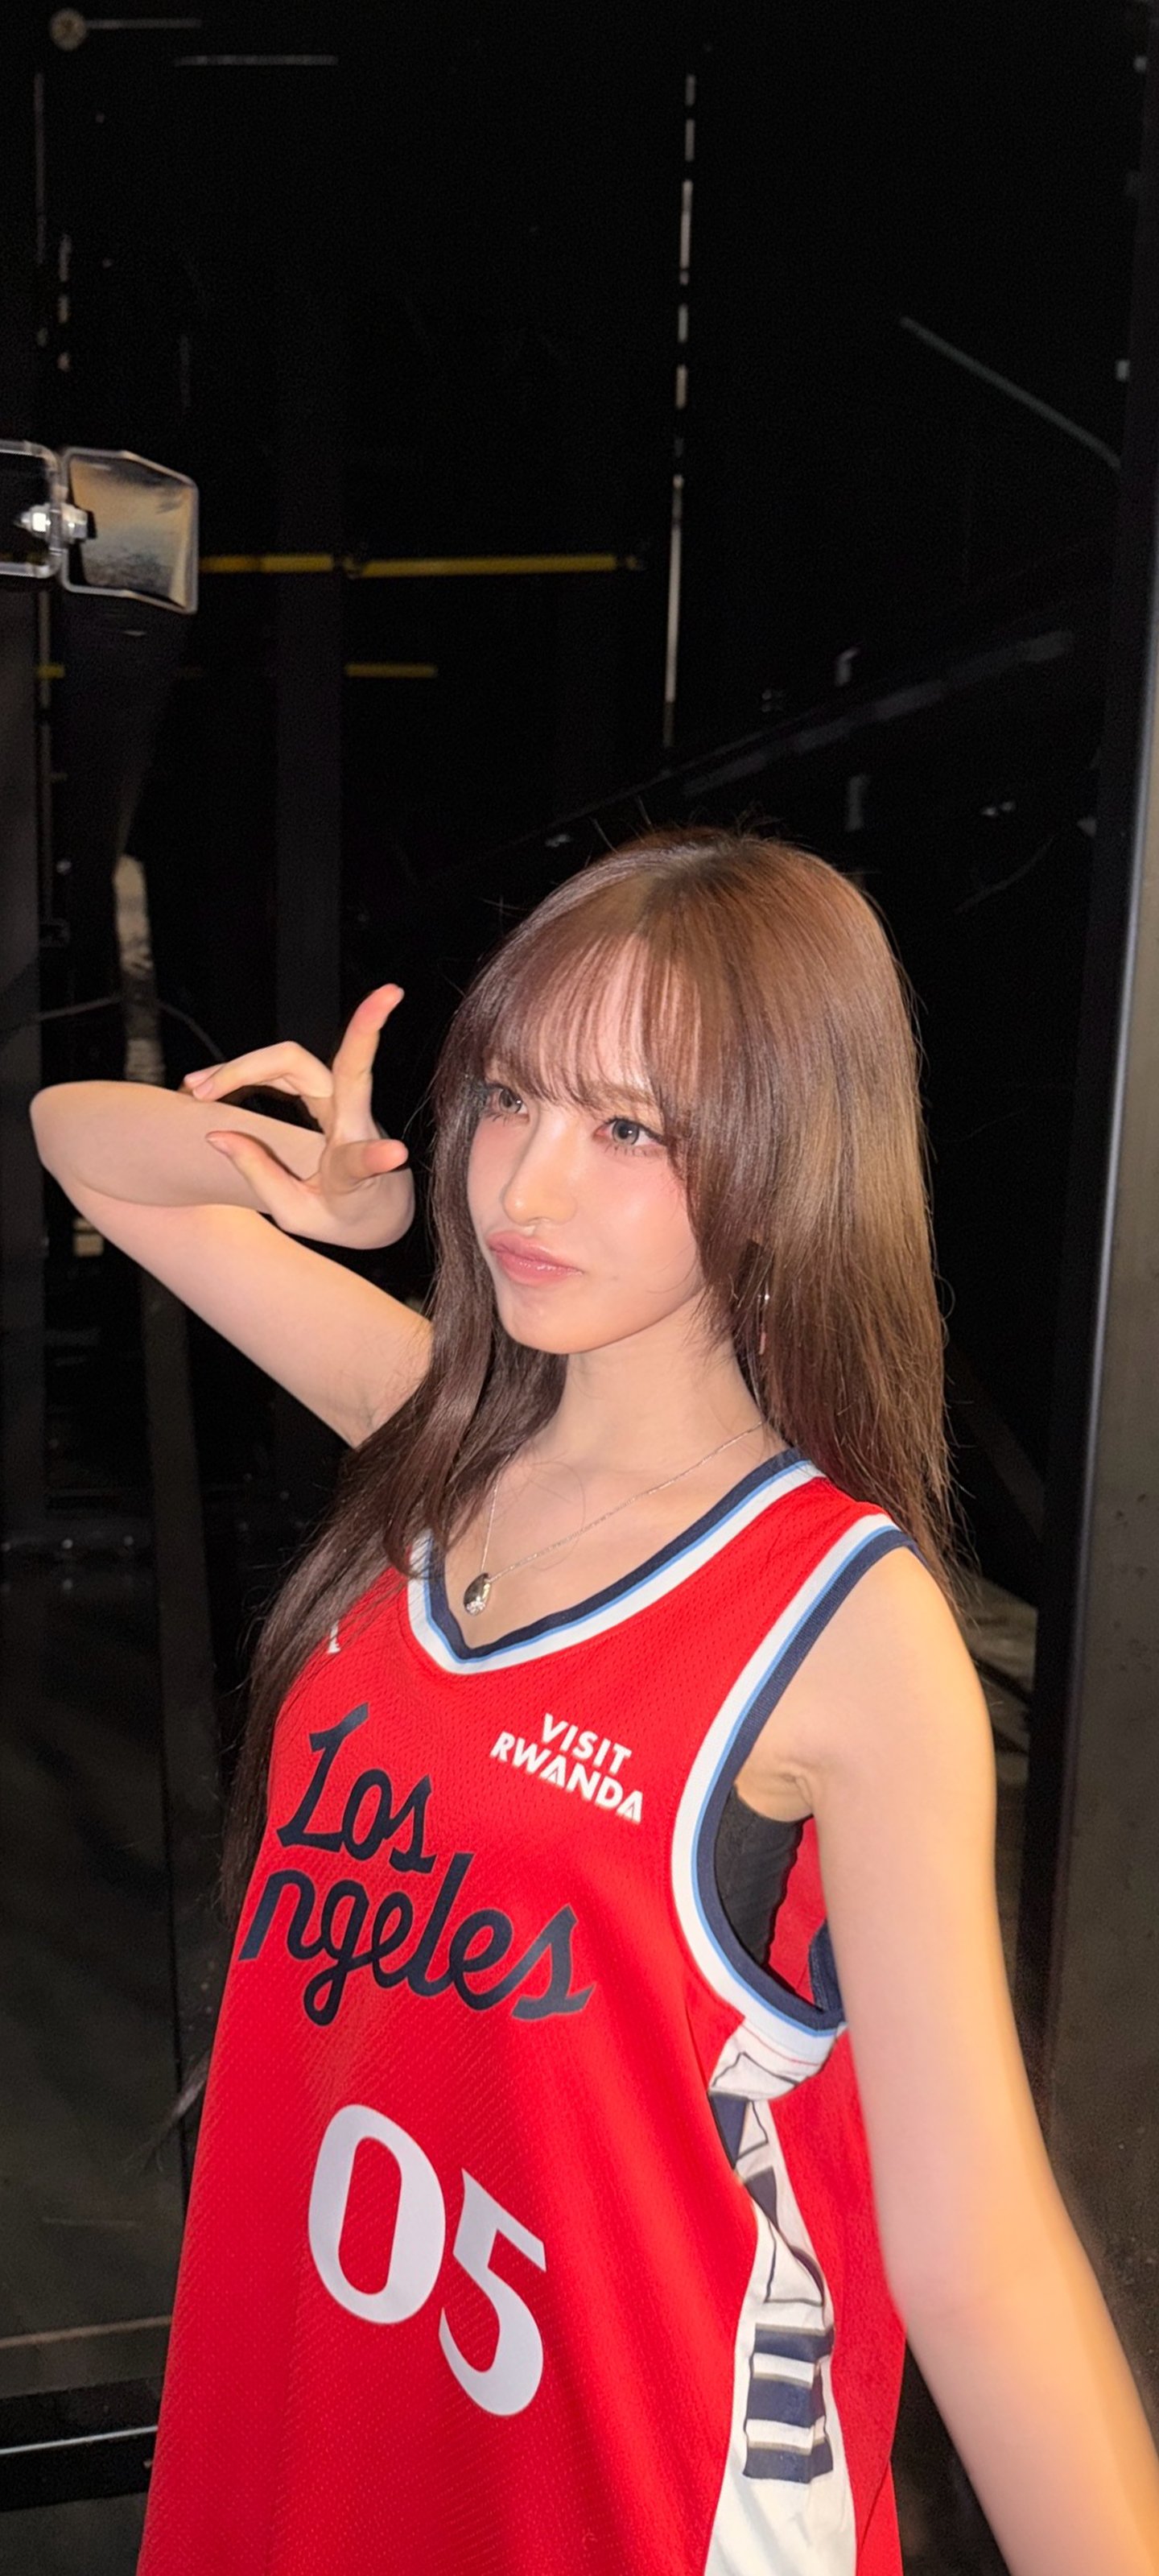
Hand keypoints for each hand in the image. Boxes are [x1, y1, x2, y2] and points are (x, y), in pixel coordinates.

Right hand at [180, 985, 414, 1249]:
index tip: (395, 1153)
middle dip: (288, 1052)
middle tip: (207, 1081)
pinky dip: (245, 1070)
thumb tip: (217, 1135)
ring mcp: (343, 1100)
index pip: (365, 1160)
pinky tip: (209, 1083)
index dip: (377, 1157)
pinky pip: (284, 1067)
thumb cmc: (343, 1214)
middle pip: (330, 1070)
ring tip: (194, 1087)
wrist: (380, 1204)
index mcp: (355, 1168)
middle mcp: (355, 1123)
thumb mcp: (297, 1214)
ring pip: (296, 1061)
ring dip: (245, 1065)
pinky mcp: (327, 1092)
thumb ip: (260, 1176)